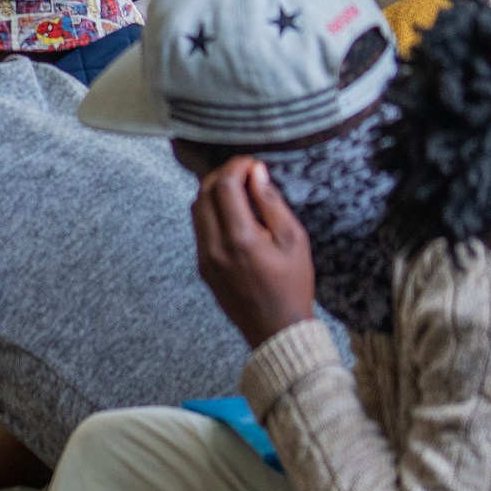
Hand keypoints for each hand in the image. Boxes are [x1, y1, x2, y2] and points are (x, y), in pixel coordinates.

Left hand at [191, 158, 316, 346]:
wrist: (276, 328)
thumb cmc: (293, 285)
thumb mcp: (294, 240)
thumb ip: (272, 203)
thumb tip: (256, 173)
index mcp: (240, 239)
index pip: (224, 186)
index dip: (236, 166)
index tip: (252, 163)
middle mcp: (214, 247)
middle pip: (203, 194)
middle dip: (221, 175)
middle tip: (244, 171)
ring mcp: (204, 258)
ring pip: (196, 210)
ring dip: (213, 193)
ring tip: (240, 189)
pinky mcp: (202, 266)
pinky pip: (199, 229)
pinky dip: (211, 212)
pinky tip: (233, 213)